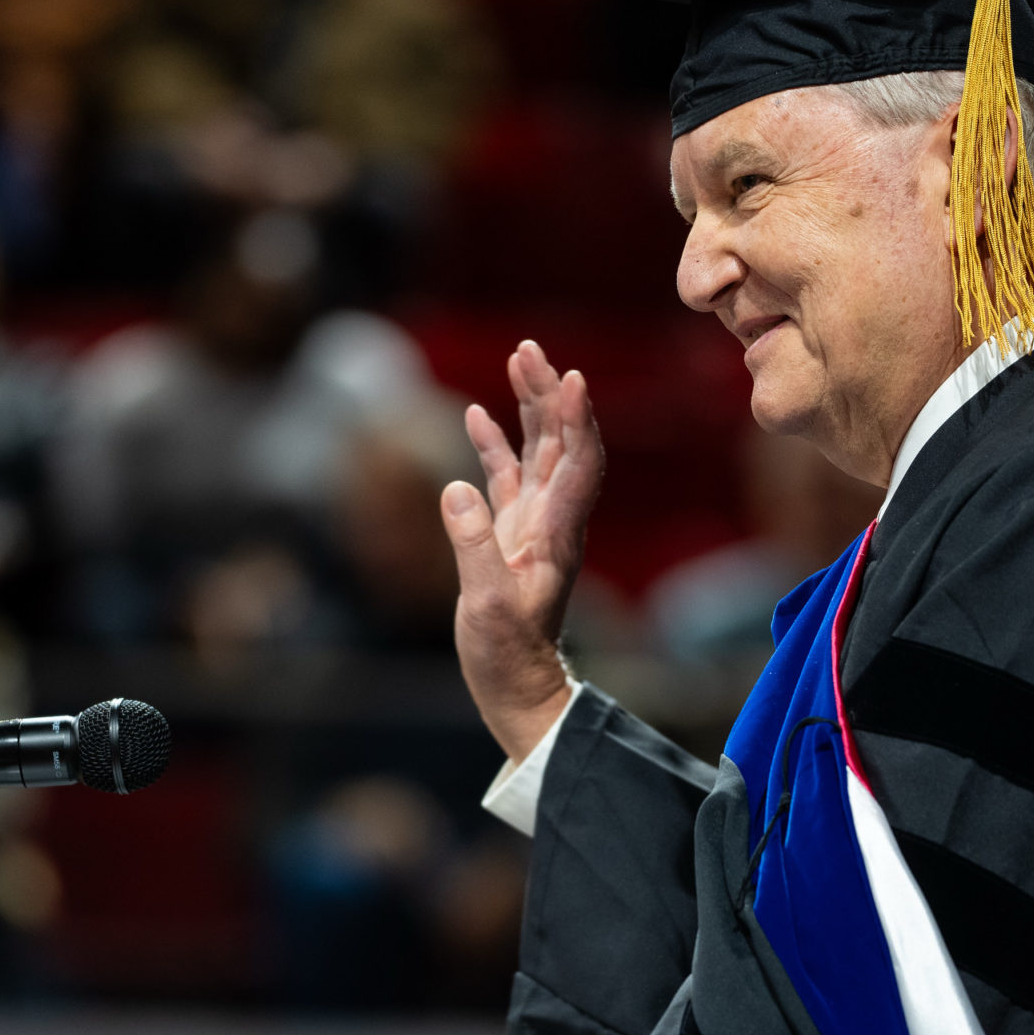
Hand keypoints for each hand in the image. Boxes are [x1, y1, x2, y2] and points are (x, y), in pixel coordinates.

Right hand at [446, 340, 603, 760]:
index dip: (577, 420)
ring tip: (517, 361)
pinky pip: (506, 476)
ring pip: (537, 450)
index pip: (577, 464)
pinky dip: (493, 442)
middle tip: (529, 349)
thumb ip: (472, 547)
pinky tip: (475, 412)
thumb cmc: (507, 653)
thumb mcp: (486, 605)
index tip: (572, 377)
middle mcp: (553, 521)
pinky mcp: (511, 534)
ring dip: (530, 406)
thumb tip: (455, 488)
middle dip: (550, 393)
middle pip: (560, 443)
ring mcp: (534, 525)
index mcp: (557, 535)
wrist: (516, 684)